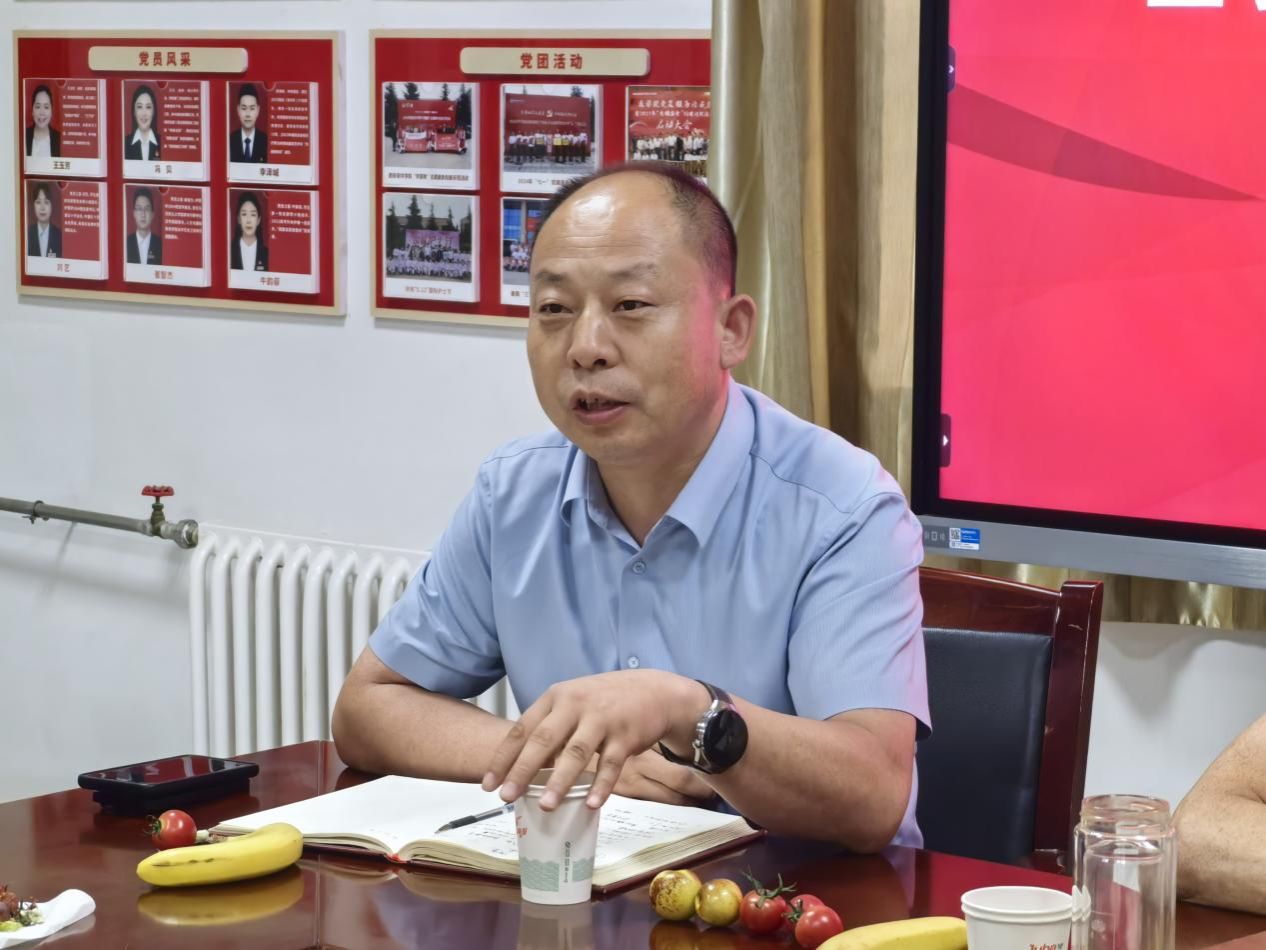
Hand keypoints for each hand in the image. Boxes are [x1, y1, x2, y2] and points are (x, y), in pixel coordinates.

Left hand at [481, 669, 705, 810]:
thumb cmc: (605, 701)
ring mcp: (602, 718)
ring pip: (576, 753)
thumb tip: (519, 765)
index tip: (489, 783)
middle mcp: (575, 704)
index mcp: (556, 697)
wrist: (653, 690)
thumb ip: (548, 728)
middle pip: (544, 740)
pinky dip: (601, 785)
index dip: (504, 758)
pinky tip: (591, 804)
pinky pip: (611, 764)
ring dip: (559, 782)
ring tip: (545, 806)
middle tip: (506, 797)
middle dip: (522, 771)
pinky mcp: (627, 734)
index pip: (522, 729)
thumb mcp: (572, 703)